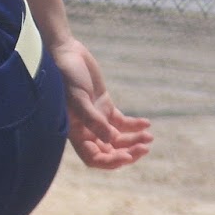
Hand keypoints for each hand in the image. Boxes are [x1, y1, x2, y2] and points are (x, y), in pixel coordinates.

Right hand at [51, 37, 153, 169]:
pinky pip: (122, 122)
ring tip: (149, 137)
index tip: (127, 156)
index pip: (93, 157)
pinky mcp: (104, 105)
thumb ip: (93, 120)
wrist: (66, 53)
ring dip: (133, 140)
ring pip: (118, 138)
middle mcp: (85, 128)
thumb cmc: (65, 76)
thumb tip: (111, 140)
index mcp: (75, 131)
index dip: (110, 162)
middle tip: (144, 147)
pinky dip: (134, 125)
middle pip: (109, 151)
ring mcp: (96, 117)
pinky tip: (146, 123)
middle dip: (127, 153)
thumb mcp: (78, 97)